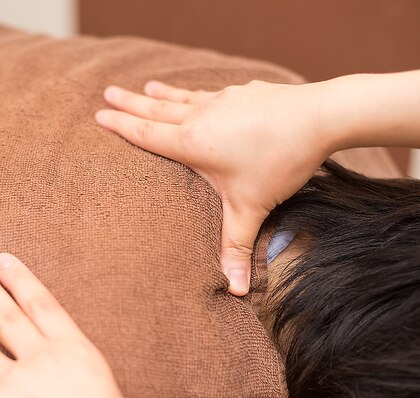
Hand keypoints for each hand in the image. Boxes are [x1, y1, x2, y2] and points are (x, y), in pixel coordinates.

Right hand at [95, 80, 332, 294]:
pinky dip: (199, 92)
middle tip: (108, 91)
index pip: (147, 133)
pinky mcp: (245, 93)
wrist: (320, 118)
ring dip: (161, 92)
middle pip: (157, 108)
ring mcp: (224, 100)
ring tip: (146, 85)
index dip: (121, 125)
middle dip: (130, 102)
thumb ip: (237, 248)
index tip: (99, 114)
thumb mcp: (252, 209)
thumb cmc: (280, 162)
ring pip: (183, 96)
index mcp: (194, 143)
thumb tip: (235, 291)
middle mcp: (203, 116)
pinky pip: (212, 92)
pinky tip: (203, 93)